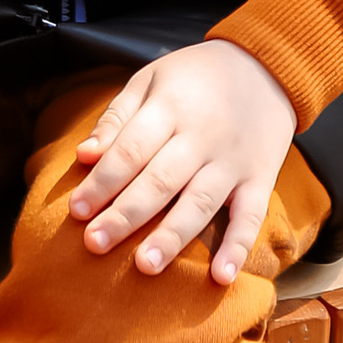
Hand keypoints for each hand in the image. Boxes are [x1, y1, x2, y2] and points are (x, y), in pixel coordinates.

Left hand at [69, 40, 298, 287]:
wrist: (266, 66)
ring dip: (172, 236)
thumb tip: (84, 155)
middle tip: (95, 244)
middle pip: (161, 180)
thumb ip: (118, 118)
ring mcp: (233, 161)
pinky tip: (221, 276)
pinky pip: (251, 216)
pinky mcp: (261, 179)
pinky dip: (238, 247)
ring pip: (200, 203)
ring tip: (145, 266)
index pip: (132, 148)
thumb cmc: (196, 77)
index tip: (76, 210)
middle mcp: (203, 136)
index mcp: (171, 107)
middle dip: (126, 214)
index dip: (103, 180)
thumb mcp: (152, 78)